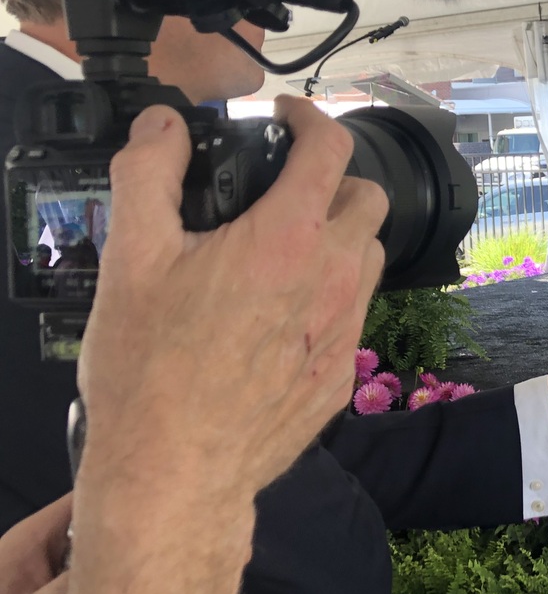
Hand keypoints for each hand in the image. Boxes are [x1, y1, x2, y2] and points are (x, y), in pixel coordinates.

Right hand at [76, 98, 387, 504]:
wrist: (175, 475)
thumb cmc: (150, 372)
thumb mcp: (131, 259)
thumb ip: (149, 176)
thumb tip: (164, 126)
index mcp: (289, 239)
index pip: (331, 149)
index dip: (312, 119)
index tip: (289, 119)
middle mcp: (335, 279)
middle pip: (367, 200)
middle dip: (333, 180)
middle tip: (285, 187)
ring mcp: (347, 330)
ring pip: (370, 257)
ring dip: (340, 237)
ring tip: (284, 246)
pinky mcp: (342, 374)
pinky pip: (355, 314)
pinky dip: (331, 295)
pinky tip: (281, 312)